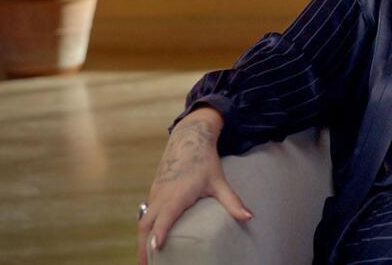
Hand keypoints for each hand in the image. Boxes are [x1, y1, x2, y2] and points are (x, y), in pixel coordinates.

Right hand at [137, 109, 252, 264]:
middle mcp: (162, 195)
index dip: (160, 232)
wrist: (189, 139)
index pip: (165, 216)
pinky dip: (144, 230)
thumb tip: (250, 217)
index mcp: (177, 193)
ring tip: (145, 260)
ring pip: (143, 220)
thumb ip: (232, 201)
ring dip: (141, 240)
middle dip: (144, 246)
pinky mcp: (154, 193)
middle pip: (146, 224)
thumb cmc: (204, 161)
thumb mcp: (219, 182)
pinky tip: (147, 242)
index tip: (155, 248)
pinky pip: (145, 215)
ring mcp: (155, 194)